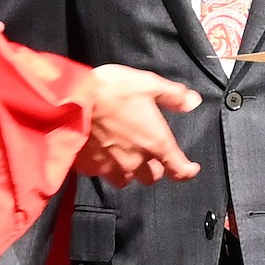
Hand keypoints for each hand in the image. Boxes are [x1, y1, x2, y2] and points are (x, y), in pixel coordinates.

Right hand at [75, 64, 200, 185]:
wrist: (71, 98)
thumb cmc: (112, 89)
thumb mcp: (148, 83)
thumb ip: (173, 96)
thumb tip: (193, 102)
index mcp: (155, 142)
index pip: (178, 170)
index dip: (187, 171)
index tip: (190, 168)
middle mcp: (135, 160)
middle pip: (151, 178)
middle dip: (153, 168)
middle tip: (148, 153)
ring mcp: (110, 166)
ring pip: (126, 180)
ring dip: (128, 171)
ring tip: (123, 156)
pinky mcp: (90, 166)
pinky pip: (101, 173)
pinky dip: (103, 166)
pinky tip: (99, 152)